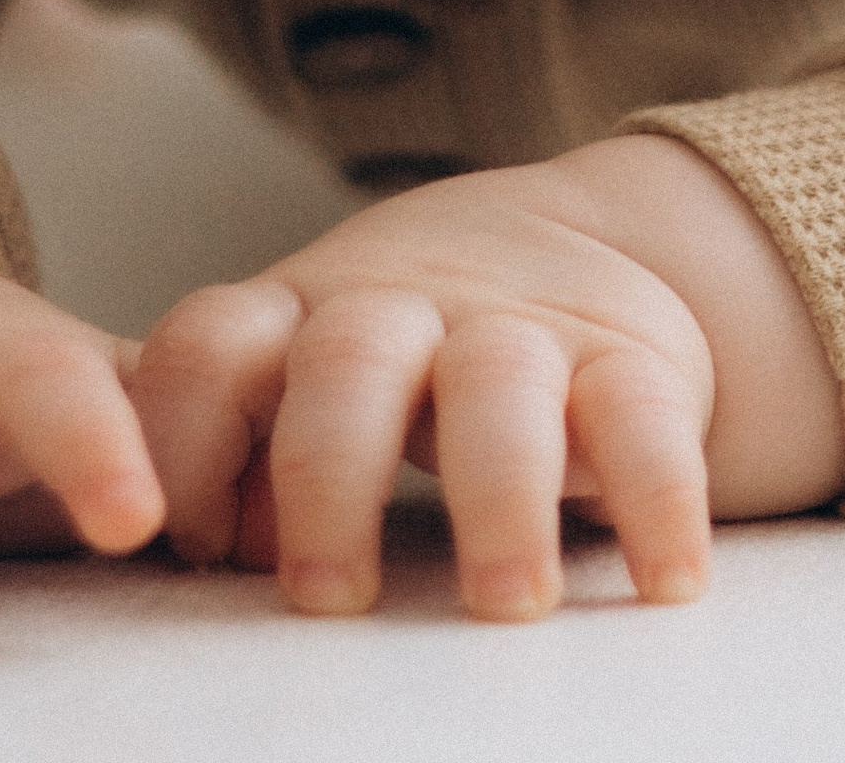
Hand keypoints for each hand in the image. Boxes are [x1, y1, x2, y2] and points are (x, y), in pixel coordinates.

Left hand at [131, 133, 844, 621]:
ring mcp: (517, 325)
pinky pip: (645, 418)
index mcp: (299, 315)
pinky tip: (663, 581)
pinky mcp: (626, 356)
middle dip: (327, 475)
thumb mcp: (306, 373)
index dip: (181, 439)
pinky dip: (657, 497)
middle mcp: (399, 307)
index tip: (190, 546)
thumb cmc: (398, 355)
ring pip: (499, 383)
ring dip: (497, 495)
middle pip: (346, 364)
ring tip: (505, 601)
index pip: (209, 348)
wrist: (565, 244)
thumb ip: (249, 448)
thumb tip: (215, 551)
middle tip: (327, 596)